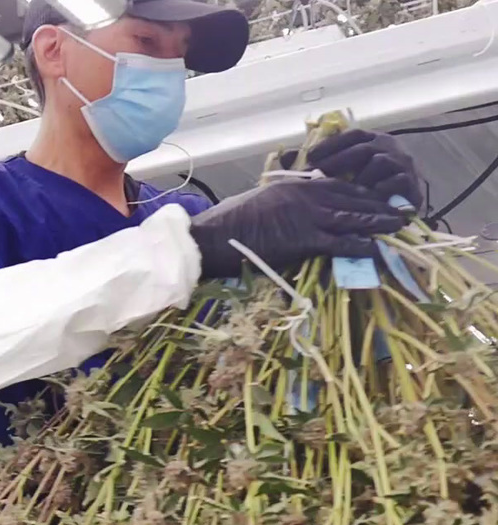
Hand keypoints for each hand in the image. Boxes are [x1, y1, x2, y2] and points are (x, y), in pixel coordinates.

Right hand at [189, 178, 404, 278]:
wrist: (213, 237)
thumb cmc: (229, 222)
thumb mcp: (260, 202)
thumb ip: (283, 205)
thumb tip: (291, 213)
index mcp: (295, 187)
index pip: (338, 185)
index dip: (362, 192)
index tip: (379, 196)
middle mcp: (306, 197)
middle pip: (352, 198)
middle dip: (379, 204)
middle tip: (401, 209)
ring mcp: (307, 217)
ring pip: (353, 217)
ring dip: (379, 222)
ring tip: (400, 225)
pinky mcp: (304, 239)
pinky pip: (340, 242)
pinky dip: (360, 245)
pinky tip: (376, 248)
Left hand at [282, 129, 423, 210]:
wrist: (396, 211)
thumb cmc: (361, 190)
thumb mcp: (338, 173)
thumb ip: (316, 163)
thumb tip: (285, 155)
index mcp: (373, 140)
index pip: (352, 136)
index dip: (331, 145)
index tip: (310, 157)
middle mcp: (390, 147)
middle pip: (363, 148)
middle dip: (338, 161)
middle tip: (318, 174)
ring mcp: (404, 164)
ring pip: (380, 162)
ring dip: (359, 177)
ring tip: (341, 191)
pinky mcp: (413, 184)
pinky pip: (397, 182)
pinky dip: (380, 190)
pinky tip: (365, 200)